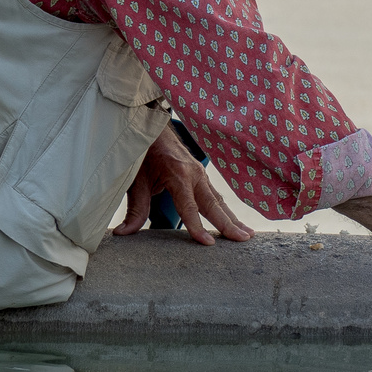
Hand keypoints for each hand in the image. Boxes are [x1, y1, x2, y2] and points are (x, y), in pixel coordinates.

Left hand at [113, 123, 253, 245]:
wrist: (152, 128)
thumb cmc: (143, 152)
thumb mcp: (136, 180)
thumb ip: (135, 208)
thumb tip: (124, 233)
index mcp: (178, 174)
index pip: (189, 207)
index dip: (197, 227)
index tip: (208, 244)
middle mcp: (194, 174)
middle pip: (213, 205)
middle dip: (229, 224)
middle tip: (243, 240)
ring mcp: (200, 174)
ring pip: (219, 201)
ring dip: (233, 218)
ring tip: (247, 234)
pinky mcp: (201, 176)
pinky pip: (215, 195)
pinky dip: (226, 210)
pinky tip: (234, 221)